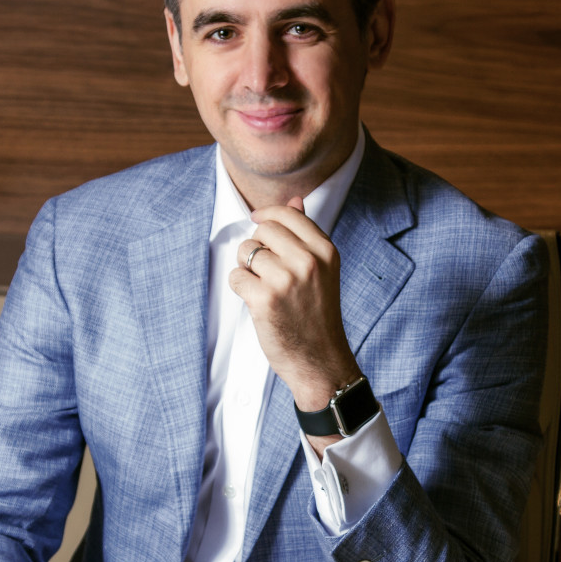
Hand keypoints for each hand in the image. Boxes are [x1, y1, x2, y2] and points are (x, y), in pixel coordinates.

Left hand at [229, 197, 360, 420]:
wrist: (320, 360)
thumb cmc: (318, 315)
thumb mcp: (322, 270)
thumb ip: (306, 235)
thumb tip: (294, 201)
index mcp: (325, 250)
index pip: (287, 214)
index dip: (267, 216)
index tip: (258, 222)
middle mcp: (308, 261)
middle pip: (263, 230)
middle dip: (257, 246)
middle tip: (266, 270)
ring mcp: (286, 280)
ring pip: (246, 252)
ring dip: (247, 269)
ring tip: (264, 288)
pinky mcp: (264, 299)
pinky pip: (236, 276)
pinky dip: (240, 288)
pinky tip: (257, 302)